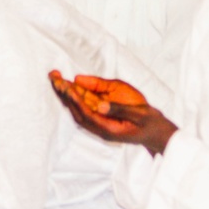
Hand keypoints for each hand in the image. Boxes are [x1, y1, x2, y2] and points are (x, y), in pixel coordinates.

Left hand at [50, 71, 175, 154]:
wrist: (155, 132)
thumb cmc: (149, 122)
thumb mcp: (139, 113)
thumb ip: (119, 108)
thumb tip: (100, 104)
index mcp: (109, 129)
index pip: (87, 115)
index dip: (76, 101)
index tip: (66, 87)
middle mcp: (100, 128)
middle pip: (76, 111)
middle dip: (64, 94)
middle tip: (53, 76)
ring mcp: (99, 124)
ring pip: (77, 108)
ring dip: (66, 93)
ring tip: (55, 76)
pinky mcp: (100, 118)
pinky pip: (84, 106)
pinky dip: (74, 95)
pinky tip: (67, 84)